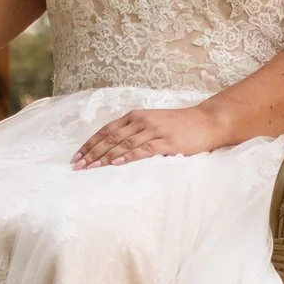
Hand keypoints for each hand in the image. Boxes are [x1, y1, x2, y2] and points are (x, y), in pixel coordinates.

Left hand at [71, 105, 225, 169]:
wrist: (206, 121)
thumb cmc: (179, 125)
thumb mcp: (153, 124)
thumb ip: (134, 132)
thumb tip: (113, 150)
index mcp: (136, 116)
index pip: (106, 130)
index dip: (90, 143)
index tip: (77, 157)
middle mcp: (141, 121)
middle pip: (111, 138)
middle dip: (92, 152)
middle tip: (78, 166)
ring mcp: (154, 130)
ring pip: (124, 144)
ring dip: (105, 156)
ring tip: (91, 167)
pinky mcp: (167, 141)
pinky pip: (144, 149)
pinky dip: (129, 156)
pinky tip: (117, 163)